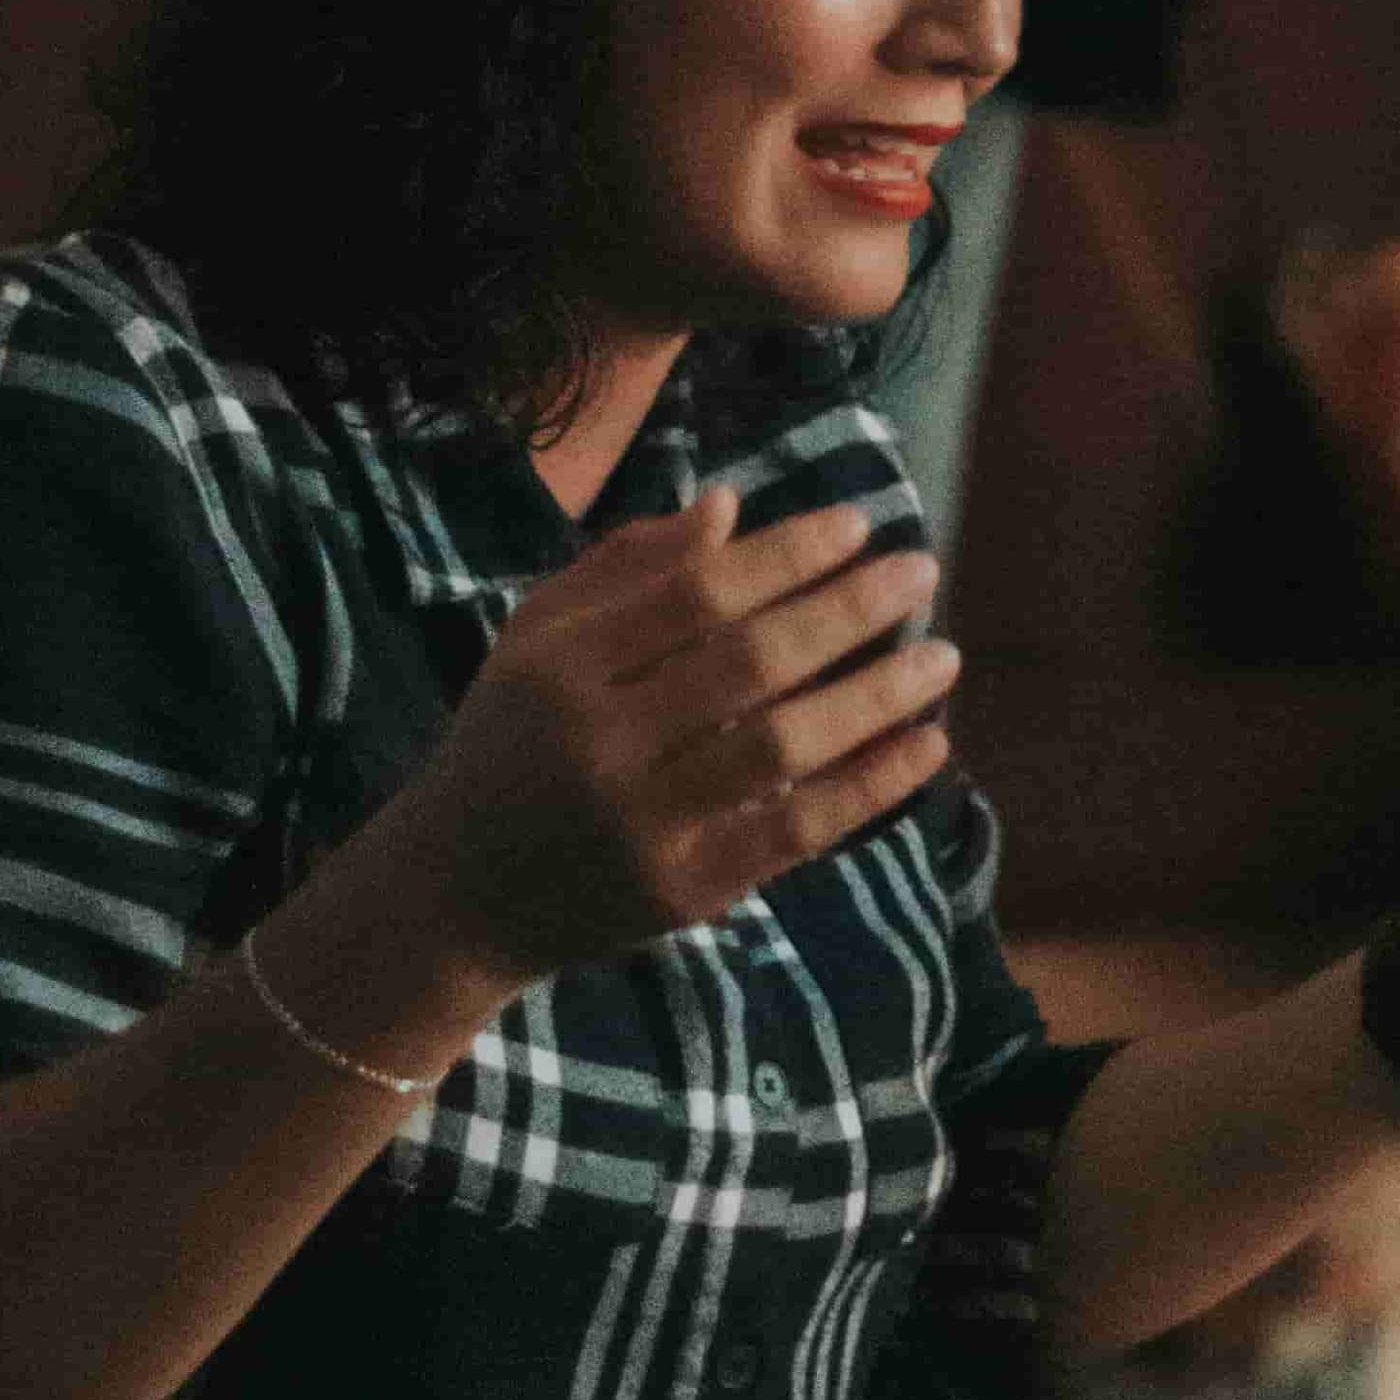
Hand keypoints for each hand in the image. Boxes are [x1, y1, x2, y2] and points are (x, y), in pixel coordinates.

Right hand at [382, 483, 961, 992]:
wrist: (457, 894)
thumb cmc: (514, 739)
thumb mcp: (539, 637)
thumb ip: (628, 568)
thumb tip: (732, 505)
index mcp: (562, 662)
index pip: (695, 592)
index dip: (786, 554)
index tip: (861, 525)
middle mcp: (599, 738)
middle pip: (748, 661)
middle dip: (848, 609)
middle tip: (921, 571)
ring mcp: (640, 822)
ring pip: (781, 747)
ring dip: (875, 697)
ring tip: (942, 656)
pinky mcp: (680, 892)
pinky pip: (794, 832)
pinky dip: (869, 787)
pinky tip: (927, 745)